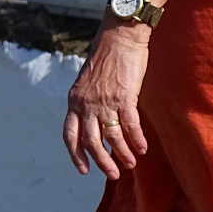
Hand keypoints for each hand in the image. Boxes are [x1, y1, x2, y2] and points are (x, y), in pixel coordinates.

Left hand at [63, 21, 151, 178]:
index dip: (75, 155)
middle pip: (91, 141)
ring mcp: (105, 101)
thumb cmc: (104, 57)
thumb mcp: (86, 82)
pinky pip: (130, 125)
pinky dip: (136, 139)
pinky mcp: (125, 96)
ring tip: (130, 164)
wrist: (119, 37)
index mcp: (74, 100)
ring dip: (122, 153)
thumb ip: (87, 102)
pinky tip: (142, 149)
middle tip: (112, 174)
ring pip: (112, 137)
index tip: (83, 170)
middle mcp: (86, 104)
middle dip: (101, 161)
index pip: (69, 135)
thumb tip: (93, 123)